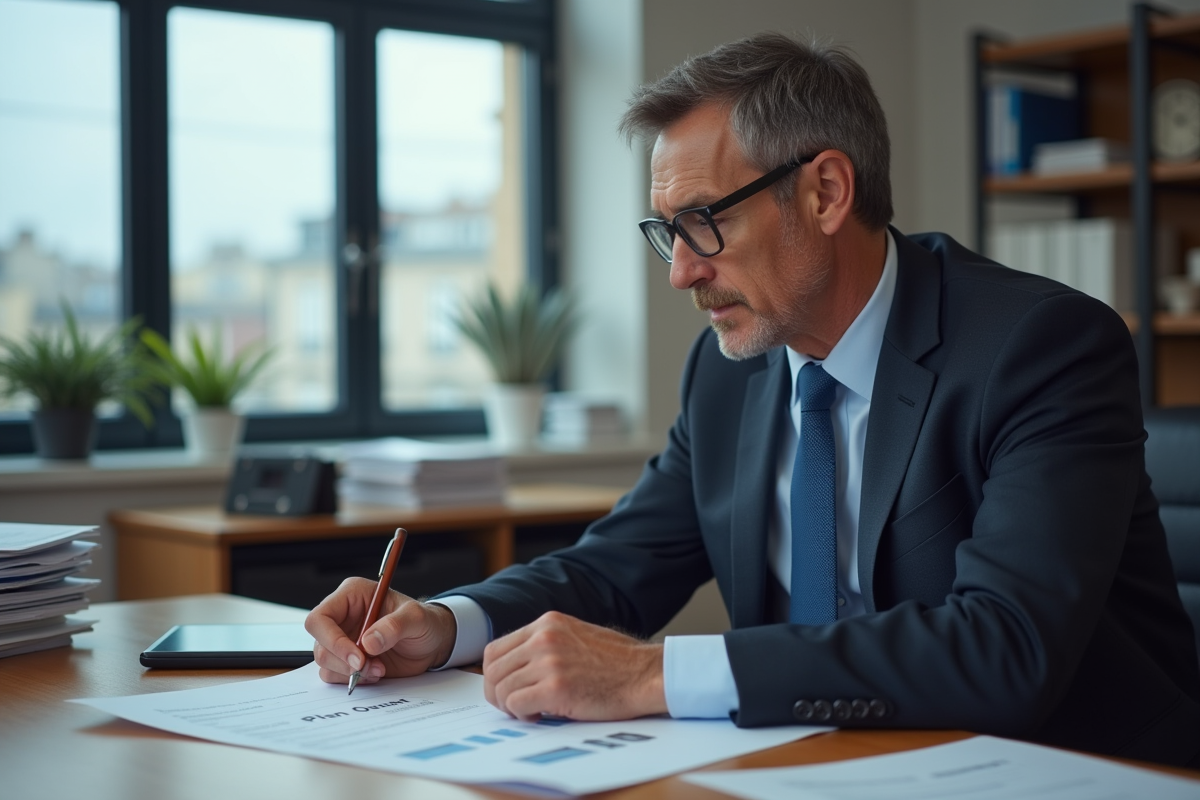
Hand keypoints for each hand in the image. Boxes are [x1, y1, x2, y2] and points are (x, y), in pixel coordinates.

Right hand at [304, 577, 456, 686]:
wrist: (432, 643)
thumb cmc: (424, 622)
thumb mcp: (417, 618)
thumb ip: (395, 626)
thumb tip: (368, 642)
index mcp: (352, 595)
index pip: (321, 617)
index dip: (332, 639)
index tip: (357, 657)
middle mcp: (343, 617)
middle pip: (320, 643)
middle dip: (343, 661)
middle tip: (369, 666)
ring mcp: (342, 639)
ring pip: (325, 662)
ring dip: (351, 672)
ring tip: (379, 669)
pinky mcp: (346, 659)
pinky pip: (334, 675)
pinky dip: (353, 680)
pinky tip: (375, 673)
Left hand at [482, 611, 666, 720]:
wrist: (645, 675)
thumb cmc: (617, 662)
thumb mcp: (576, 636)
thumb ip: (545, 644)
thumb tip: (515, 667)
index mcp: (547, 623)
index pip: (495, 648)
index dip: (494, 674)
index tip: (504, 688)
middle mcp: (544, 638)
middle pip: (493, 669)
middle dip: (497, 693)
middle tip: (512, 706)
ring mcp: (549, 662)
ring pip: (502, 689)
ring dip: (511, 706)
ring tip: (531, 711)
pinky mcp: (557, 688)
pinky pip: (516, 705)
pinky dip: (522, 715)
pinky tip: (539, 715)